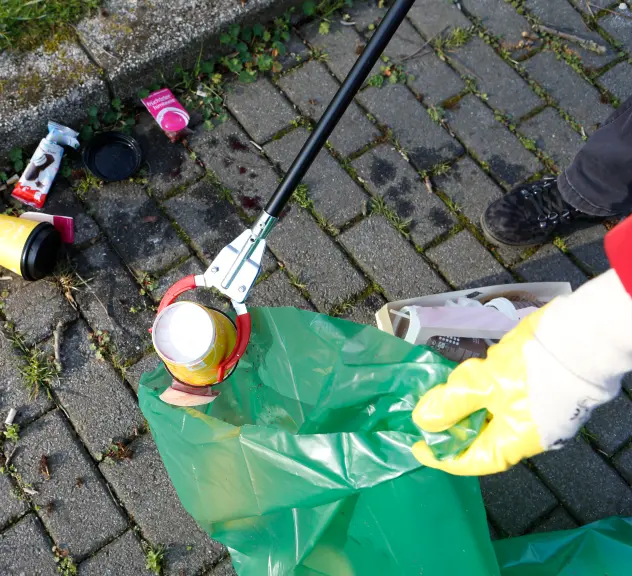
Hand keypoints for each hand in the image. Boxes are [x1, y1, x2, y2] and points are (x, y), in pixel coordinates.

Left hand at [412, 307, 546, 475]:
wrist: (578, 335)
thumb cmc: (530, 368)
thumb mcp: (484, 384)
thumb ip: (452, 403)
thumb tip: (423, 421)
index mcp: (517, 441)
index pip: (474, 460)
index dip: (443, 456)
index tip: (418, 446)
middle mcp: (527, 430)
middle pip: (481, 436)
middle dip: (452, 426)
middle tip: (425, 415)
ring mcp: (534, 407)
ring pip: (490, 412)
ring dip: (464, 404)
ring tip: (438, 393)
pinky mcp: (536, 385)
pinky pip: (501, 394)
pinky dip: (480, 388)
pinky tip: (466, 376)